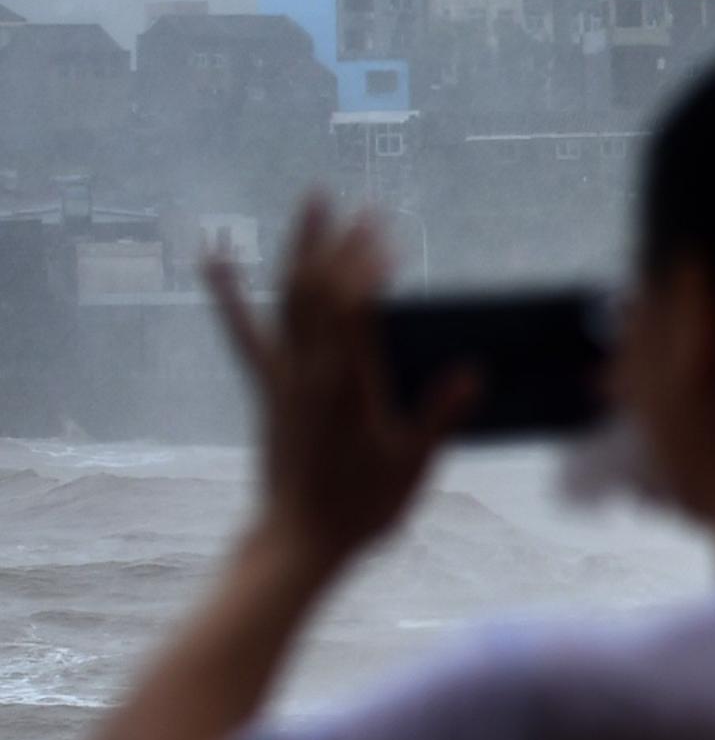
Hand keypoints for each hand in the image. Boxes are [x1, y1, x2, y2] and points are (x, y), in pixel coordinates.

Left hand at [207, 195, 473, 573]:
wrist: (300, 537)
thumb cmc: (362, 506)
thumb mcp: (412, 463)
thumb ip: (440, 415)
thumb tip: (475, 374)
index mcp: (347, 385)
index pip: (352, 308)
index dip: (367, 267)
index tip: (389, 239)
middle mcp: (309, 370)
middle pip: (318, 289)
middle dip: (340, 243)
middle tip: (363, 207)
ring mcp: (285, 375)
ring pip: (286, 297)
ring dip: (300, 247)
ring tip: (312, 202)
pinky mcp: (270, 387)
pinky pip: (246, 332)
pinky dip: (230, 293)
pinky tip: (215, 258)